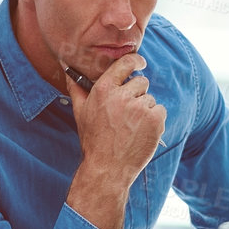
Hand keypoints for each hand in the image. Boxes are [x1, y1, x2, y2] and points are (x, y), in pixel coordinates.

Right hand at [67, 53, 164, 185]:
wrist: (108, 168)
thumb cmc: (93, 140)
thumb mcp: (80, 112)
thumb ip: (76, 87)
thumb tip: (67, 68)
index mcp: (103, 89)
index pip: (126, 63)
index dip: (136, 61)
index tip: (140, 63)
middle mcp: (122, 96)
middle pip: (141, 82)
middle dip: (137, 94)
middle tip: (127, 113)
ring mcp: (140, 108)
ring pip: (150, 99)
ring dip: (145, 110)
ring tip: (132, 127)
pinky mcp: (155, 120)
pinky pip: (160, 110)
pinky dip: (154, 120)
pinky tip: (142, 132)